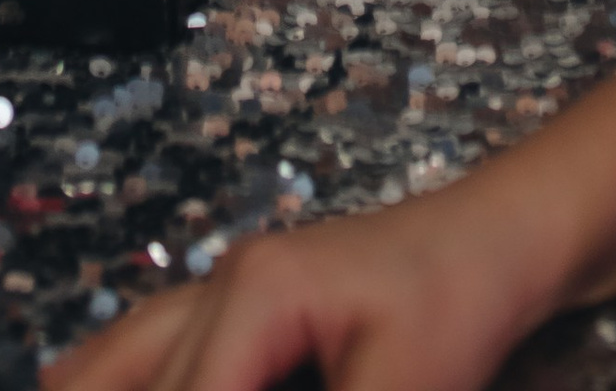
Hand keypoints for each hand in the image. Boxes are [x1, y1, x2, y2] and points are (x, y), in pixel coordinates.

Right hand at [42, 191, 563, 390]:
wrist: (504, 239)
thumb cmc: (465, 298)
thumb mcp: (411, 385)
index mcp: (253, 295)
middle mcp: (219, 286)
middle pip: (134, 385)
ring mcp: (221, 293)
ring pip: (115, 361)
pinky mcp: (238, 315)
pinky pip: (143, 353)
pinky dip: (111, 383)